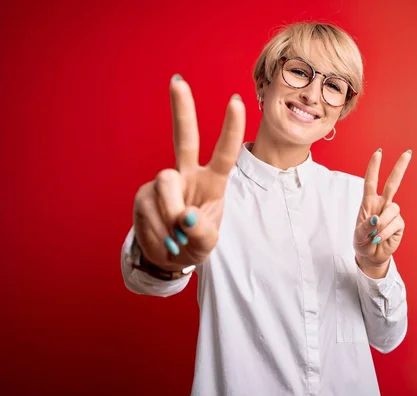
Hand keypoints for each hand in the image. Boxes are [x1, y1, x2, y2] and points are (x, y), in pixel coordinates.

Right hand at [132, 75, 245, 270]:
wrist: (169, 257)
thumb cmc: (195, 242)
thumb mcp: (206, 244)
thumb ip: (201, 233)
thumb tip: (186, 218)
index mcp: (212, 182)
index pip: (225, 154)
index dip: (231, 130)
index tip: (236, 101)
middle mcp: (188, 175)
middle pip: (184, 139)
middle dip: (182, 110)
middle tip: (178, 81)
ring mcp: (164, 183)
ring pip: (165, 186)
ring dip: (171, 219)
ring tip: (176, 241)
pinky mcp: (144, 195)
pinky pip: (149, 211)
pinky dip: (158, 233)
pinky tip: (163, 241)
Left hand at [353, 149, 411, 274]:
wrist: (371, 256)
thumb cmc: (362, 242)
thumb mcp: (358, 235)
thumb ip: (365, 226)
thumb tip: (376, 219)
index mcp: (369, 202)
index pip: (371, 182)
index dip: (374, 167)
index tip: (378, 153)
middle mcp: (382, 205)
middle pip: (392, 183)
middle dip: (400, 168)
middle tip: (408, 153)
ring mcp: (392, 214)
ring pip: (391, 210)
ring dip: (381, 225)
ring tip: (373, 236)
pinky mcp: (399, 224)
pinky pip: (394, 224)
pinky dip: (385, 233)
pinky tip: (379, 239)